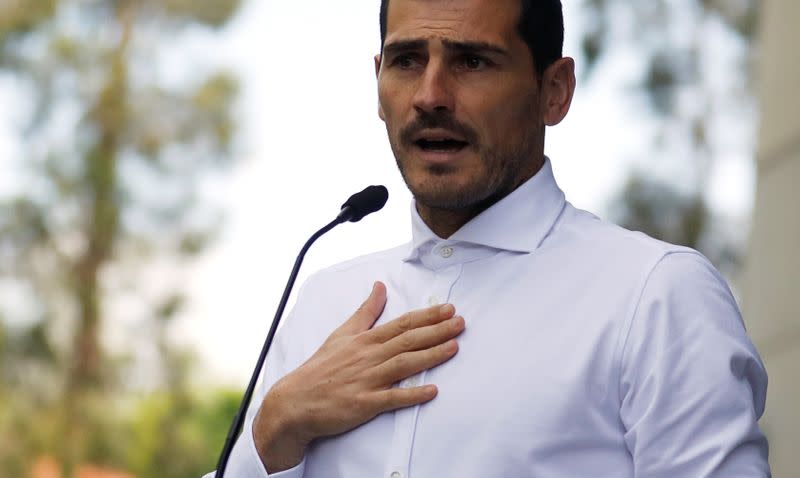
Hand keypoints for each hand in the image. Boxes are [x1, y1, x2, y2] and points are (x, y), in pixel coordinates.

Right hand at [253, 281, 464, 471]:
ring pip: (403, 365)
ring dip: (430, 356)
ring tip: (454, 347)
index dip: (427, 316)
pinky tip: (432, 391)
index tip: (448, 308)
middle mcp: (368, 357)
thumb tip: (380, 286)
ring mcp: (366, 380)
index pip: (401, 324)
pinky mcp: (363, 404)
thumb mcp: (342, 334)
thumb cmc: (321, 367)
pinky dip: (411, 395)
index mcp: (365, 340)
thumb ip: (365, 311)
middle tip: (460, 322)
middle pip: (407, 341)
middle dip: (436, 330)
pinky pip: (391, 399)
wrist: (296, 401)